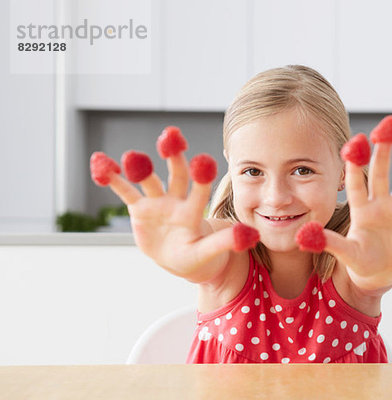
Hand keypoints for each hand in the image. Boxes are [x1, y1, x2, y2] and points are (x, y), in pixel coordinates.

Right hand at [91, 131, 244, 282]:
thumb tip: (252, 234)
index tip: (204, 161)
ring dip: (139, 167)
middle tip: (171, 137)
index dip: (202, 179)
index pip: (199, 192)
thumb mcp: (210, 252)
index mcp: (195, 212)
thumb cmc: (201, 257)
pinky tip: (100, 162)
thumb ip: (227, 242)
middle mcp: (177, 201)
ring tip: (132, 156)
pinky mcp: (139, 208)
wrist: (184, 260)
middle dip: (174, 157)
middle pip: (177, 175)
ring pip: (149, 180)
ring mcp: (158, 203)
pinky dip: (112, 178)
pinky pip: (124, 190)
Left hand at [323, 123, 391, 293]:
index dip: (354, 163)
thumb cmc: (359, 259)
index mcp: (359, 208)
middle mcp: (378, 202)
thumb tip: (304, 236)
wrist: (379, 271)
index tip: (355, 142)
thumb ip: (328, 242)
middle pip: (380, 171)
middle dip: (384, 150)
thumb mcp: (345, 252)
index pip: (355, 182)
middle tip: (389, 126)